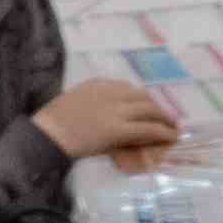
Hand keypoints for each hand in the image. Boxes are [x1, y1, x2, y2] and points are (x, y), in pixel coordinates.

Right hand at [38, 72, 186, 165]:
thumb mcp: (76, 104)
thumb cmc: (55, 125)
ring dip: (165, 120)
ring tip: (173, 129)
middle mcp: (111, 93)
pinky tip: (171, 137)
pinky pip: (147, 129)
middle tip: (168, 118)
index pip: (128, 89)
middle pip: (143, 97)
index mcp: (99, 85)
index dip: (142, 100)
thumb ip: (93, 105)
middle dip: (157, 108)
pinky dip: (162, 133)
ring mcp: (116, 111)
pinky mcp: (119, 129)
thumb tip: (106, 118)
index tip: (148, 107)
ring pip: (149, 111)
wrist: (49, 133)